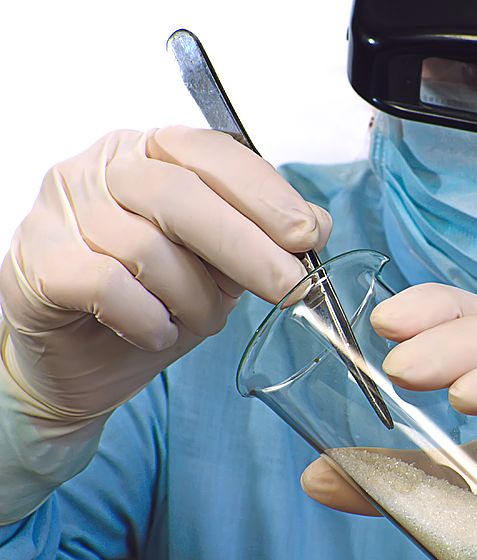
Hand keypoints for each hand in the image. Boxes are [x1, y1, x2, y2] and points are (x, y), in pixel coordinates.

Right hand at [0, 127, 330, 521]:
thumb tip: (315, 226)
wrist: (82, 362)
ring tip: (200, 321)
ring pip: (148, 247)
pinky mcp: (36, 262)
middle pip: (182, 194)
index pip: (213, 153)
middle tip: (289, 287)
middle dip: (248, 247)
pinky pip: (108, 285)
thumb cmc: (152, 303)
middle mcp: (101, 169)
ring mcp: (60, 211)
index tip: (310, 235)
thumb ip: (257, 239)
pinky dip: (148, 318)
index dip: (267, 194)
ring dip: (193, 298)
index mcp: (151, 154)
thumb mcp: (218, 267)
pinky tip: (157, 331)